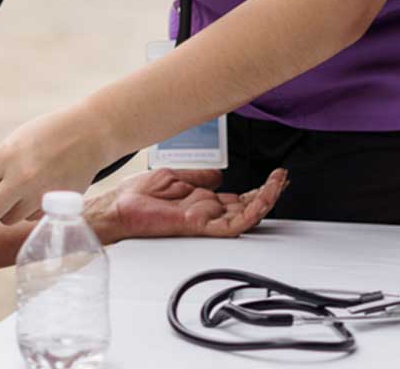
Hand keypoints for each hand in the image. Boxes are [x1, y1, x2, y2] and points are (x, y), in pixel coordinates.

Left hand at [0, 107, 113, 233]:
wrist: (90, 134)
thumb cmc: (49, 133)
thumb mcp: (12, 142)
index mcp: (5, 157)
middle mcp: (20, 178)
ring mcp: (39, 195)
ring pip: (7, 219)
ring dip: (6, 211)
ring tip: (21, 186)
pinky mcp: (55, 206)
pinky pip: (29, 219)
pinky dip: (28, 210)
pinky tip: (39, 189)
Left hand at [85, 168, 287, 243]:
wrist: (117, 207)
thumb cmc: (135, 196)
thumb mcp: (173, 177)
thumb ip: (200, 177)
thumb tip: (220, 174)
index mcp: (201, 200)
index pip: (237, 198)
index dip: (257, 189)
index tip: (272, 177)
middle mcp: (206, 211)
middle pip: (246, 206)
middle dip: (267, 193)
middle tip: (283, 179)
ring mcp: (204, 220)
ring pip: (244, 216)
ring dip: (264, 201)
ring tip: (278, 185)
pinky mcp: (198, 226)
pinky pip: (230, 225)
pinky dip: (249, 214)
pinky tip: (261, 202)